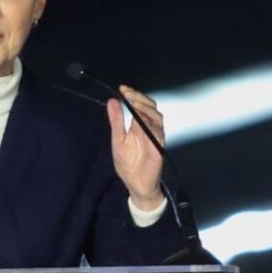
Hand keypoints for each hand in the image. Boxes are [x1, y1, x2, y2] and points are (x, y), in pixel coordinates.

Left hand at [108, 85, 165, 210]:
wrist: (136, 184)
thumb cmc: (128, 163)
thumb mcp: (118, 139)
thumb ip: (117, 121)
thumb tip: (112, 101)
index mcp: (139, 125)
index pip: (140, 104)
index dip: (133, 95)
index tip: (122, 88)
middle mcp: (150, 128)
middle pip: (151, 107)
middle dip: (140, 98)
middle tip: (128, 94)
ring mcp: (156, 137)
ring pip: (157, 117)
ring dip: (146, 109)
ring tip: (134, 105)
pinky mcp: (159, 148)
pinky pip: (159, 133)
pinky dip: (151, 125)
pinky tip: (142, 121)